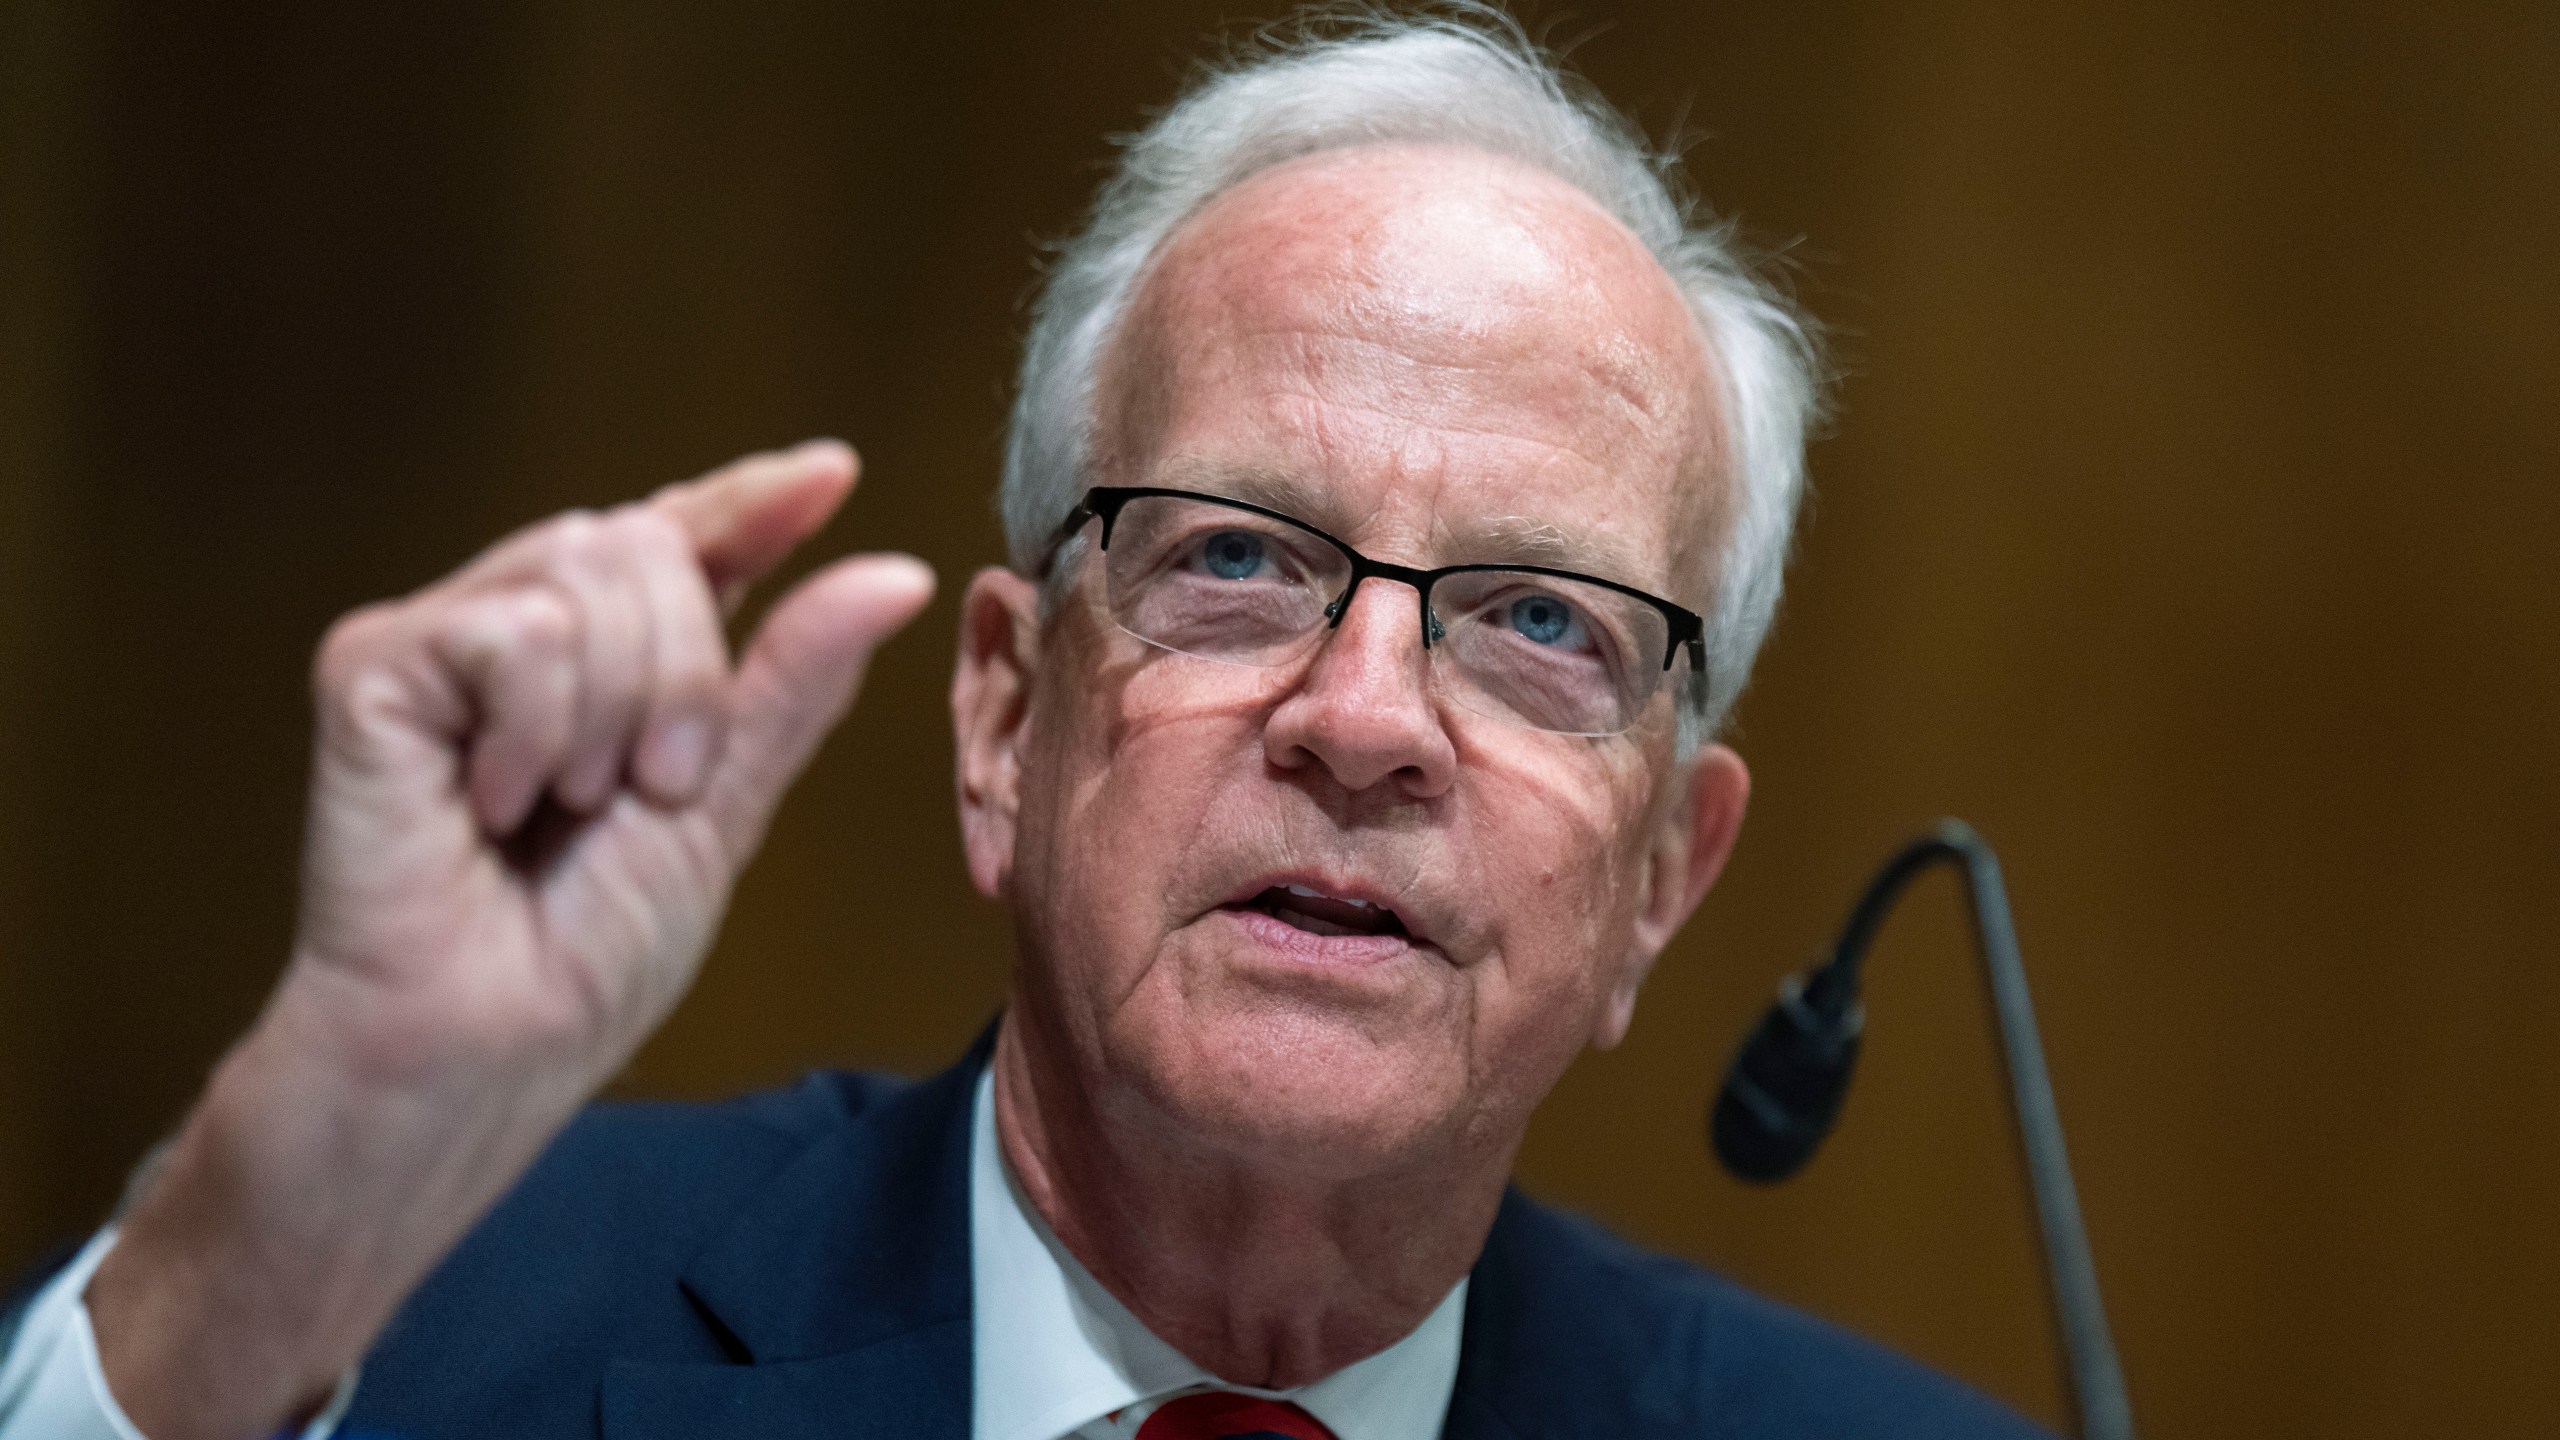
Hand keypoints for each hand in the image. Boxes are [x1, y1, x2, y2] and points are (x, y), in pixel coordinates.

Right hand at [87, 441, 933, 1439]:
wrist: (487, 1048)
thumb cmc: (585, 950)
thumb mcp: (725, 804)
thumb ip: (792, 682)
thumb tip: (896, 571)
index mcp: (611, 658)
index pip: (689, 537)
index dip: (755, 499)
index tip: (832, 475)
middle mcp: (523, 625)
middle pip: (649, 545)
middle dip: (688, 679)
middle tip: (650, 790)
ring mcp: (442, 638)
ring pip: (589, 568)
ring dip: (619, 712)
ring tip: (563, 808)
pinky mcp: (371, 665)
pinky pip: (513, 628)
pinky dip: (536, 729)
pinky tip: (493, 806)